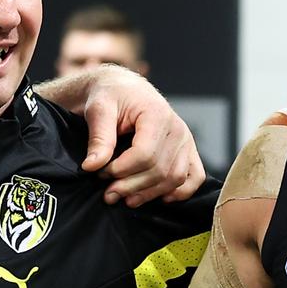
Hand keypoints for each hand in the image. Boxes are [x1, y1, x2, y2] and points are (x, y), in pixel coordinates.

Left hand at [77, 65, 203, 207]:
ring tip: (125, 198)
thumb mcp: (99, 109)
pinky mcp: (188, 150)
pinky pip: (194, 177)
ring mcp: (185, 141)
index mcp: (156, 114)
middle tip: (108, 192)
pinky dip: (180, 192)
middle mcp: (177, 128)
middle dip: (131, 186)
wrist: (123, 88)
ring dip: (150, 194)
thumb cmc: (111, 95)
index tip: (101, 173)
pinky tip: (160, 198)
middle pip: (159, 170)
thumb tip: (92, 166)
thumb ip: (98, 138)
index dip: (121, 170)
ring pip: (174, 178)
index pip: (144, 154)